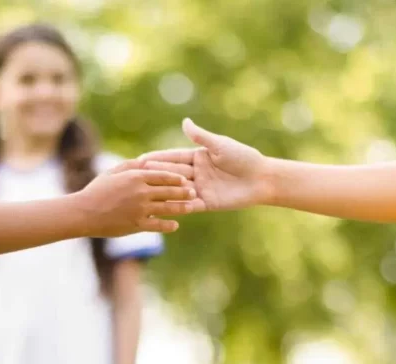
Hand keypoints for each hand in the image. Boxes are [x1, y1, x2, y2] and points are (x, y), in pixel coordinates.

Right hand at [76, 167, 195, 237]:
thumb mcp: (113, 173)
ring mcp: (140, 209)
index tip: (185, 178)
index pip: (162, 175)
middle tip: (194, 191)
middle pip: (168, 190)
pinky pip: (157, 225)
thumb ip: (131, 167)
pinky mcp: (137, 225)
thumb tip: (146, 162)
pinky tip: (175, 225)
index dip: (176, 176)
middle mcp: (141, 192)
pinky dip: (168, 225)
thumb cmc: (97, 190)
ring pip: (167, 208)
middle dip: (183, 191)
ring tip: (191, 207)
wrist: (84, 212)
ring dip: (181, 208)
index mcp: (136, 177)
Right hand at [141, 118, 271, 211]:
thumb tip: (184, 122)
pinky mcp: (207, 203)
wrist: (260, 178)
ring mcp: (200, 189)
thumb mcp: (220, 145)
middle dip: (155, 176)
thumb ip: (200, 137)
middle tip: (135, 178)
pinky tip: (163, 208)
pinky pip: (190, 205)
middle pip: (172, 174)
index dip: (157, 159)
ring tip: (144, 195)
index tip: (140, 159)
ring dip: (164, 192)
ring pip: (178, 190)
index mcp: (198, 157)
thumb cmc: (243, 157)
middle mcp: (196, 173)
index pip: (173, 158)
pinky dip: (178, 206)